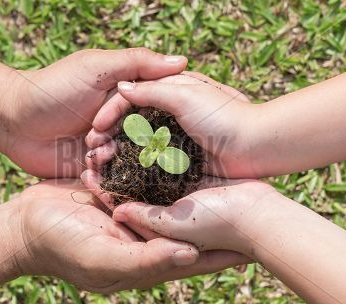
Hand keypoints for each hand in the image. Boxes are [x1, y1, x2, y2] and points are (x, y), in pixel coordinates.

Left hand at [3, 48, 187, 177]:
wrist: (15, 121)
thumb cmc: (54, 88)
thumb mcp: (96, 67)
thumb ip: (136, 63)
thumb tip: (181, 61)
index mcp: (128, 93)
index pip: (160, 102)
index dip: (165, 110)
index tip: (168, 118)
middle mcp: (125, 119)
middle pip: (151, 133)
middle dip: (136, 137)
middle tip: (115, 133)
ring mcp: (112, 143)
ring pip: (134, 156)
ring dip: (117, 153)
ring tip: (94, 146)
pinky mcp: (99, 165)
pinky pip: (115, 174)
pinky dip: (106, 169)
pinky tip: (90, 161)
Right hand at [10, 179, 248, 292]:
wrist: (26, 226)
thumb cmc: (63, 249)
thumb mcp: (106, 260)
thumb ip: (147, 261)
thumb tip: (192, 256)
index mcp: (148, 254)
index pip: (196, 255)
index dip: (226, 251)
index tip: (258, 243)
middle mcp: (146, 233)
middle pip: (190, 224)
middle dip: (218, 212)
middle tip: (253, 199)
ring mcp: (134, 210)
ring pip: (171, 197)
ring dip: (197, 186)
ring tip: (227, 171)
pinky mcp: (120, 191)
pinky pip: (147, 179)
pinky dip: (164, 168)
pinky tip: (184, 151)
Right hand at [86, 72, 261, 177]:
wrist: (254, 146)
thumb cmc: (221, 115)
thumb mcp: (184, 94)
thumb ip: (151, 90)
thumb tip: (121, 88)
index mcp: (168, 92)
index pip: (129, 98)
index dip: (110, 112)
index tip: (95, 128)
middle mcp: (167, 114)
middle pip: (129, 122)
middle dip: (108, 134)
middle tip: (91, 148)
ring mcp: (173, 138)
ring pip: (136, 143)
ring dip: (117, 151)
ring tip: (99, 163)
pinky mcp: (179, 159)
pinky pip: (151, 161)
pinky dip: (134, 165)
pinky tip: (118, 173)